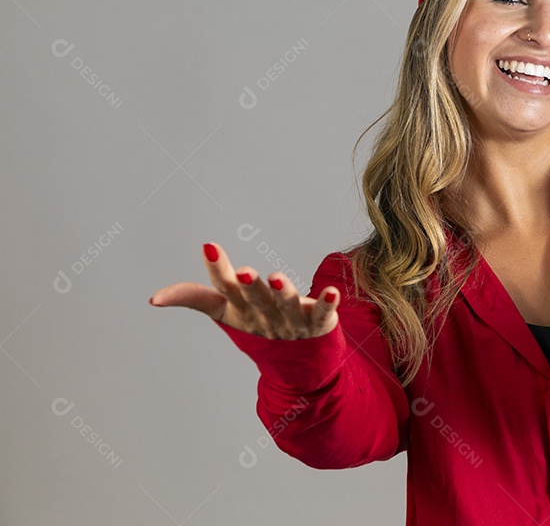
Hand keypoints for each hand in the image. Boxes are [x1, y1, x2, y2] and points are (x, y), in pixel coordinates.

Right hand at [149, 242, 339, 338]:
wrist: (297, 365)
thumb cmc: (257, 325)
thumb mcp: (225, 313)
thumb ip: (195, 298)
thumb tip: (155, 298)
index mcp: (239, 310)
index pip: (224, 289)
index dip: (216, 269)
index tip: (208, 246)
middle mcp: (264, 316)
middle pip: (256, 298)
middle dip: (250, 285)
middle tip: (245, 271)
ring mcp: (291, 322)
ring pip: (287, 305)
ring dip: (282, 292)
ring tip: (276, 277)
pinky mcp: (317, 324)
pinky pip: (323, 314)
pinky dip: (327, 303)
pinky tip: (332, 292)